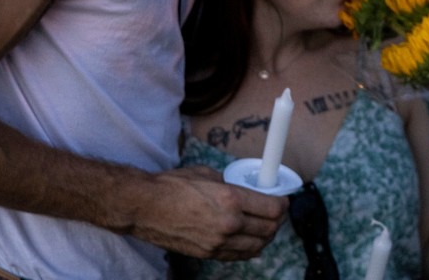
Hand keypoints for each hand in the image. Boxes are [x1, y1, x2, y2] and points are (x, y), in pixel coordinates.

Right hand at [132, 165, 286, 260]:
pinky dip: (250, 249)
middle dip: (277, 220)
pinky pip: (239, 255)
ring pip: (257, 246)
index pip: (272, 209)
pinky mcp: (208, 254)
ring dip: (266, 237)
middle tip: (277, 213)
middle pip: (269, 229)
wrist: (145, 207)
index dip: (283, 204)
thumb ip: (230, 185)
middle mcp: (229, 223)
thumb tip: (243, 191)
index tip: (282, 200)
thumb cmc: (172, 185)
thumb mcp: (207, 174)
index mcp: (230, 199)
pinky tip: (251, 242)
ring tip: (266, 227)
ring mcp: (218, 242)